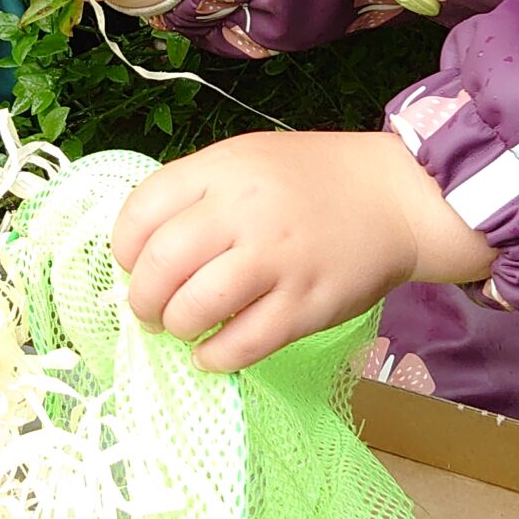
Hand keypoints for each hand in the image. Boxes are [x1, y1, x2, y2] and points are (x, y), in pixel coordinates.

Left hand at [113, 131, 494, 371]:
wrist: (395, 196)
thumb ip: (195, 195)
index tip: (132, 265)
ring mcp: (277, 260)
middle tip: (149, 310)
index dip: (124, 247)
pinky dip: (214, 357)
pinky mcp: (306, 304)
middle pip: (161, 264)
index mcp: (221, 170)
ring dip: (176, 326)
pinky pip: (243, 344)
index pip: (142, 211)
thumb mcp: (246, 161)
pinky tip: (210, 354)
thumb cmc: (311, 181)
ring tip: (182, 328)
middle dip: (142, 298)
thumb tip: (142, 252)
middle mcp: (244, 212)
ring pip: (196, 307)